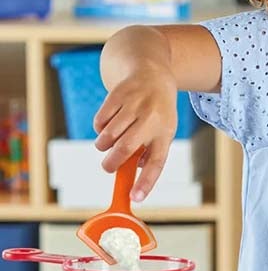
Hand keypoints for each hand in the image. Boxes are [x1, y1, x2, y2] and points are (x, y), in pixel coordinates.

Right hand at [93, 65, 178, 200]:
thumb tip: (132, 173)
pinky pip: (100, 121)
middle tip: (107, 167)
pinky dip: (99, 128)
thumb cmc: (157, 111)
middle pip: (126, 148)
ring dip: (103, 145)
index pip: (157, 162)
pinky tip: (107, 124)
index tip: (134, 198)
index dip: (146, 182)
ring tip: (107, 144)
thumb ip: (149, 153)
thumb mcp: (162, 131)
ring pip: (109, 136)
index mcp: (165, 132)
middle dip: (111, 163)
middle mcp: (152, 118)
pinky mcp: (118, 94)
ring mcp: (135, 105)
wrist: (152, 72)